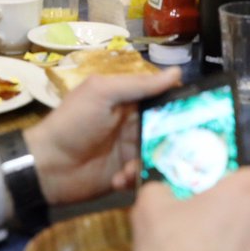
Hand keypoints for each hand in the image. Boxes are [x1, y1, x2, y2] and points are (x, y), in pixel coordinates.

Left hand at [23, 68, 179, 204]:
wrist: (46, 166)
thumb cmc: (73, 123)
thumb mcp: (102, 94)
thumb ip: (138, 84)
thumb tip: (176, 72)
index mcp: (128, 100)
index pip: (163, 98)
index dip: (181, 103)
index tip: (202, 111)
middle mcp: (134, 124)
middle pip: (166, 129)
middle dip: (174, 139)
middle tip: (187, 147)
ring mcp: (130, 151)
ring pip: (158, 155)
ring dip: (152, 161)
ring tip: (135, 165)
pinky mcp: (125, 175)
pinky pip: (143, 176)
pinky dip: (135, 178)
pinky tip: (120, 178)